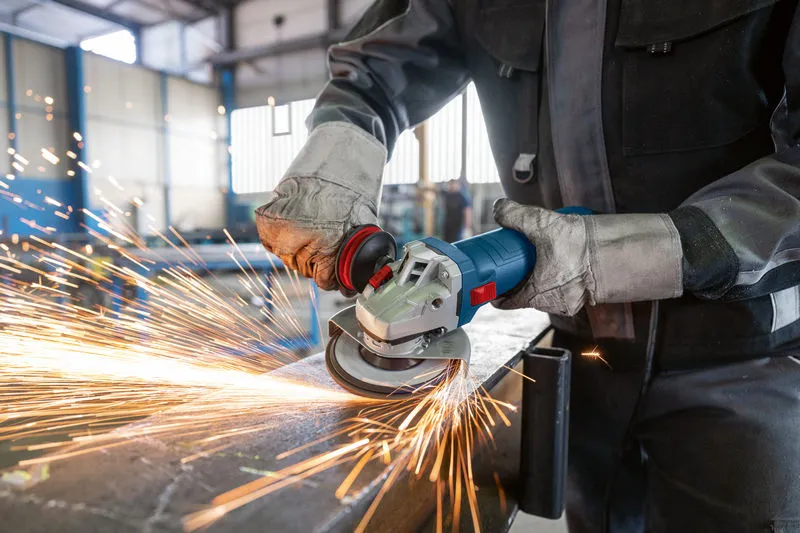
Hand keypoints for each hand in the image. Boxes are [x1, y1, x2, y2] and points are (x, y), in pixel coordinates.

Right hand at [255, 123, 385, 289]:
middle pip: (303, 268)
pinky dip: (280, 236)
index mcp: (324, 242)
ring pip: (286, 256)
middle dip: (314, 261)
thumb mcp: (362, 226)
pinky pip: (270, 240)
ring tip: (312, 227)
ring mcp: (279, 226)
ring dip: (297, 248)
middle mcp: (298, 237)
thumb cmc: (354, 189)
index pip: (322, 278)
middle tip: (323, 242)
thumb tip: (347, 284)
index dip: (331, 276)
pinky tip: (296, 222)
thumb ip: (350, 255)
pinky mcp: (266, 216)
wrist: (340, 154)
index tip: (333, 272)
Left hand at [492, 199, 683, 315]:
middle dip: (519, 279)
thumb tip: (500, 209)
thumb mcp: (542, 224)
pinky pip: (565, 288)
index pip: (507, 302)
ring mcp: (571, 302)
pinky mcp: (587, 295)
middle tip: (515, 261)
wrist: (622, 251)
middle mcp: (553, 304)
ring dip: (541, 276)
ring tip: (540, 256)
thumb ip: (516, 215)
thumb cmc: (583, 246)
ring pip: (546, 291)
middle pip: (526, 295)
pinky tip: (561, 259)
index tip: (493, 280)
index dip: (496, 291)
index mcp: (537, 294)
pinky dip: (559, 276)